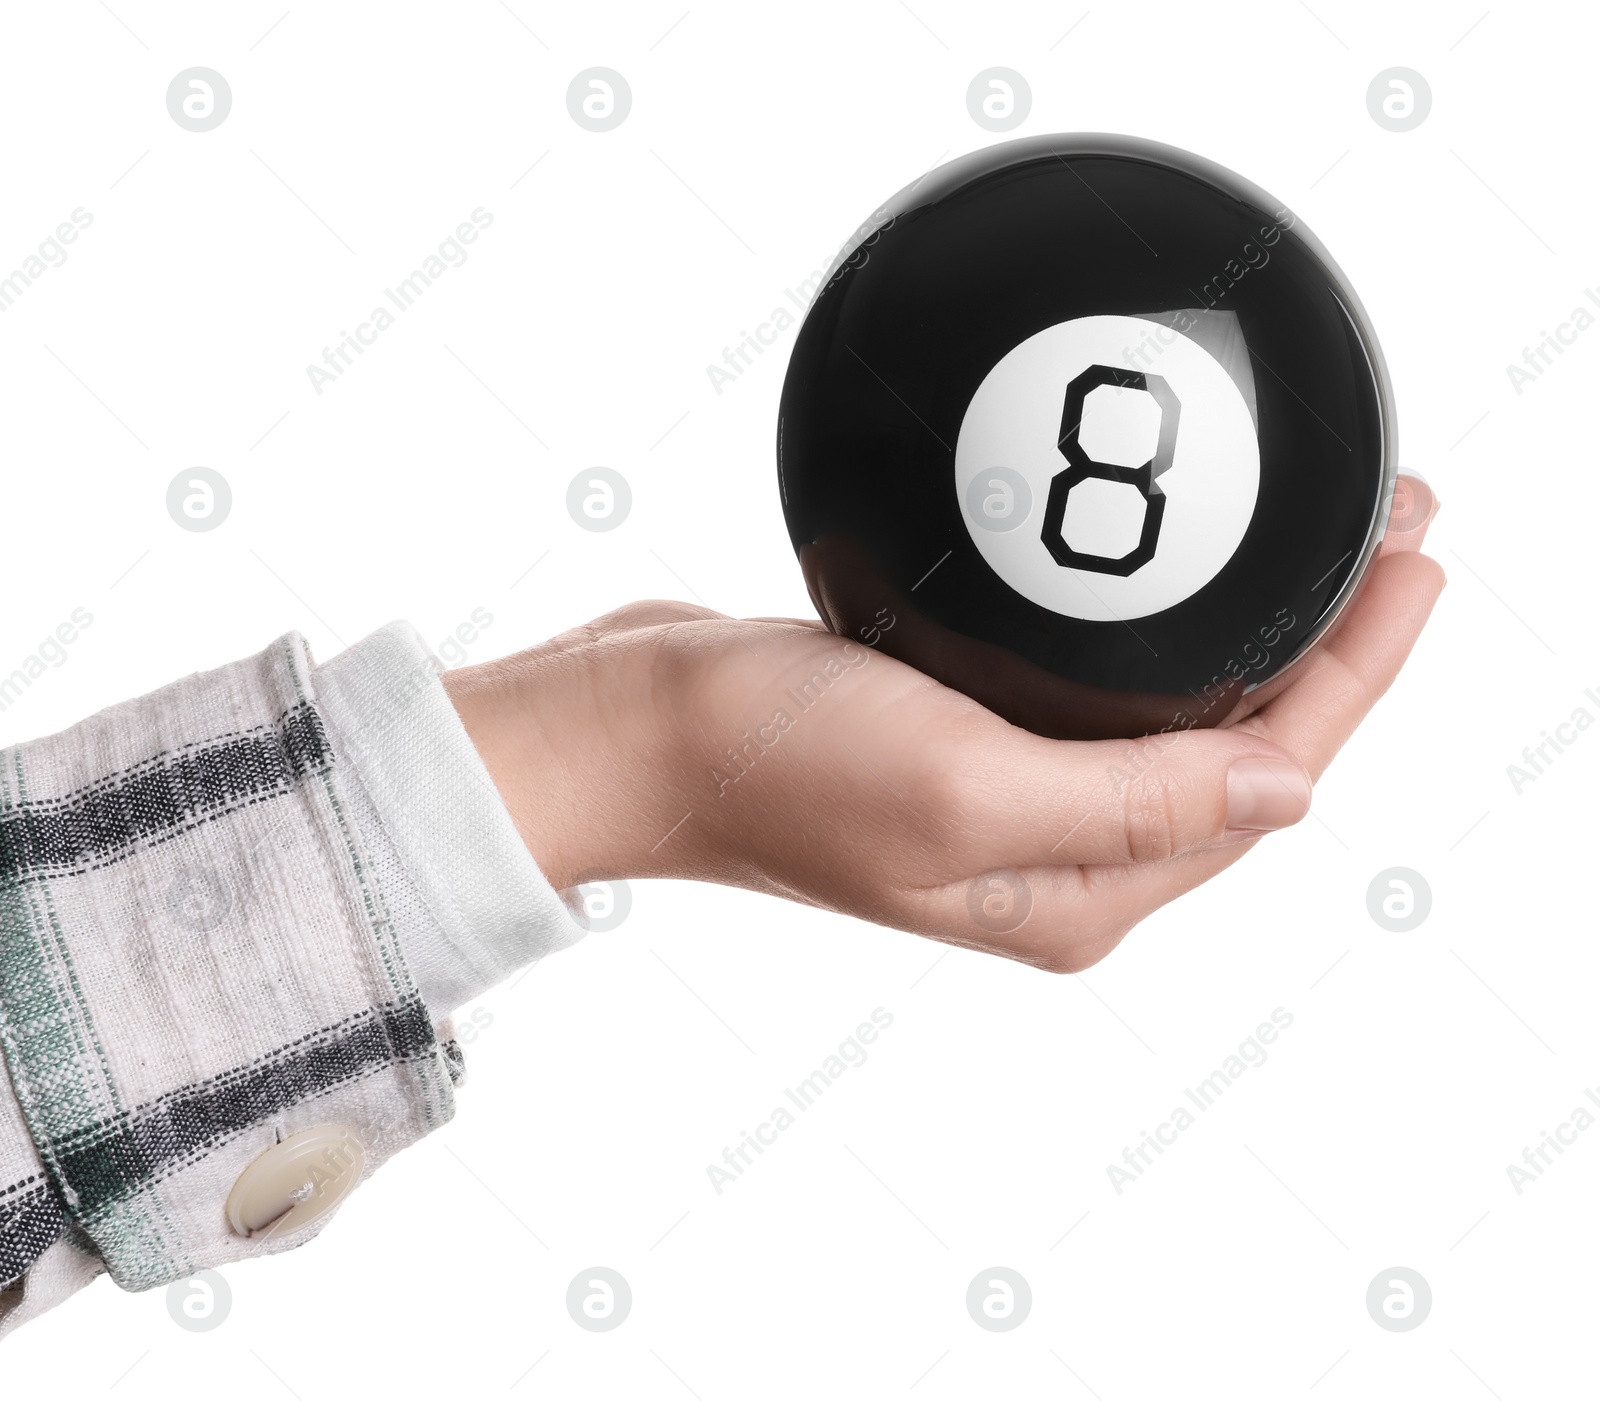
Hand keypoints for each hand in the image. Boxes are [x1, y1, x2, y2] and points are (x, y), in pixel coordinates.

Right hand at [443, 479, 1442, 972]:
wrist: (638, 728)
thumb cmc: (770, 767)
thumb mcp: (964, 791)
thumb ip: (1138, 805)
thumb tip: (1295, 789)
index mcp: (1076, 895)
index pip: (1268, 782)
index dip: (1359, 672)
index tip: (1415, 560)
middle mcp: (1059, 858)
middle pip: (1243, 745)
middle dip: (1330, 640)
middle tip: (1393, 521)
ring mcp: (1014, 796)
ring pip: (1180, 711)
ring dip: (1256, 622)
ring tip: (1321, 531)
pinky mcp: (969, 734)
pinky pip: (1105, 683)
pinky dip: (1159, 622)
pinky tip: (1181, 568)